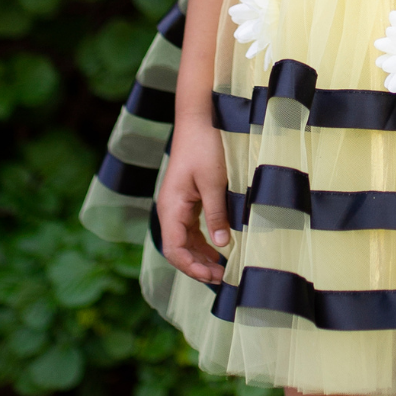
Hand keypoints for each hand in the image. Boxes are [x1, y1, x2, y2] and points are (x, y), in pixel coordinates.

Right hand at [157, 119, 231, 285]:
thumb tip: (223, 246)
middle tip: (225, 277)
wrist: (200, 118)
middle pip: (179, 249)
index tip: (213, 276)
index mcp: (171, 207)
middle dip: (199, 266)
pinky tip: (221, 249)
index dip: (192, 267)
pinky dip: (204, 242)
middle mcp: (170, 209)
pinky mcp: (188, 200)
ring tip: (224, 269)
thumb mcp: (214, 182)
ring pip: (186, 241)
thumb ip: (217, 214)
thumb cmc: (206, 147)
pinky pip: (192, 229)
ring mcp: (178, 205)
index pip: (174, 250)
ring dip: (202, 256)